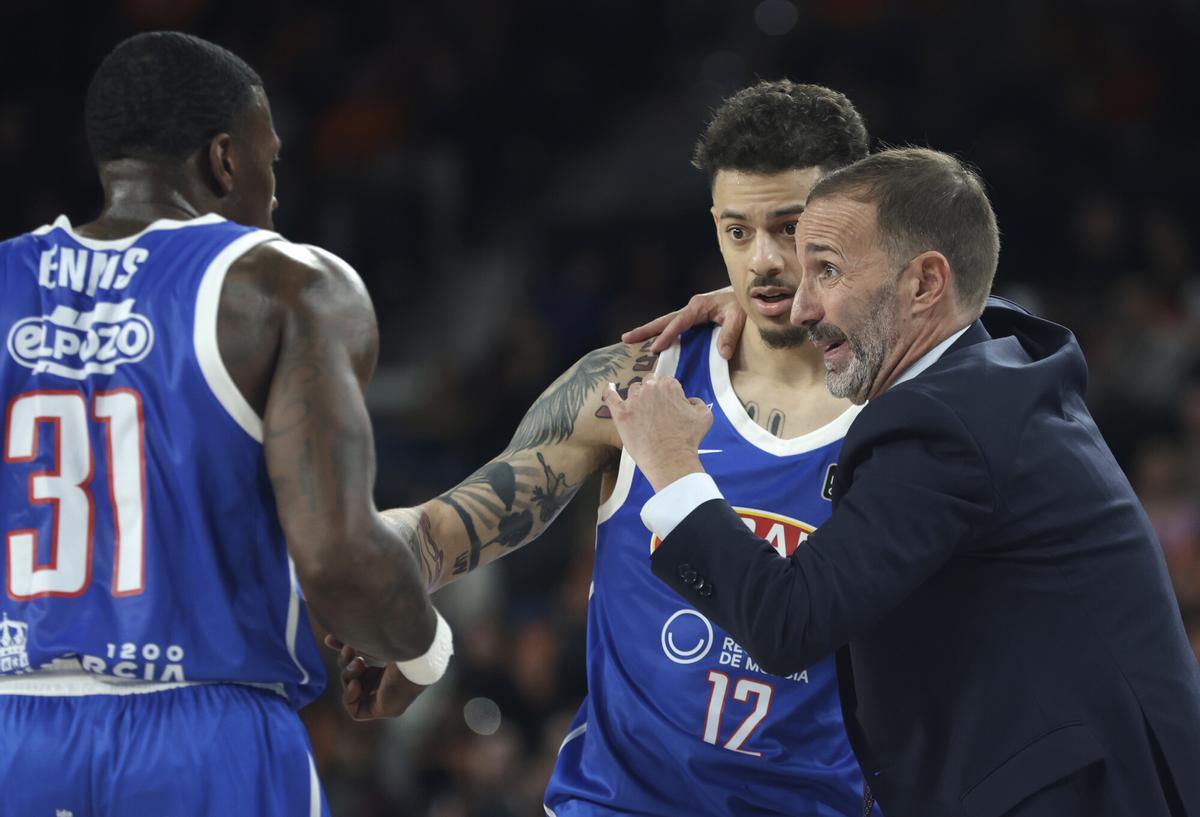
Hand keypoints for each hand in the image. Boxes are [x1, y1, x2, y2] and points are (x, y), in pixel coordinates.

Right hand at [324, 635, 427, 720]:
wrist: (418, 649)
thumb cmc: (398, 639)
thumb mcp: (369, 640)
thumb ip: (350, 641)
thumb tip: (328, 640)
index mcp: (390, 664)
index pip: (361, 668)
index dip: (347, 659)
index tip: (343, 646)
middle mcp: (391, 681)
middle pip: (357, 679)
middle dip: (347, 665)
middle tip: (350, 651)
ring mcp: (389, 696)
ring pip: (355, 692)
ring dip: (349, 677)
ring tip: (358, 663)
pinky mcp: (386, 710)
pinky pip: (357, 712)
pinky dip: (350, 697)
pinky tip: (355, 683)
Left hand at [601, 374, 711, 490]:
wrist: (670, 459)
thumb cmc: (688, 439)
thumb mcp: (705, 416)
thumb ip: (696, 401)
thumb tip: (688, 400)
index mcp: (669, 386)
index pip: (667, 381)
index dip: (670, 394)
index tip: (671, 406)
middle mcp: (650, 389)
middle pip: (649, 382)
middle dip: (653, 392)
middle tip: (657, 410)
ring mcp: (633, 401)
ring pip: (633, 390)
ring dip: (638, 397)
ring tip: (643, 413)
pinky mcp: (621, 414)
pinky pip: (611, 397)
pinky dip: (610, 391)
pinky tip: (610, 388)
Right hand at [621, 287, 745, 359]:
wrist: (749, 297)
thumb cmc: (743, 305)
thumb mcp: (739, 317)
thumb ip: (730, 334)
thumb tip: (722, 354)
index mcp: (698, 306)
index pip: (678, 323)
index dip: (666, 336)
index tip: (655, 348)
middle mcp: (691, 308)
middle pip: (664, 320)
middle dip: (645, 329)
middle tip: (626, 338)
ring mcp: (692, 314)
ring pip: (667, 324)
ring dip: (650, 332)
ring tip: (630, 340)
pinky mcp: (695, 320)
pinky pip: (676, 328)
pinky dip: (663, 335)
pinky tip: (655, 343)